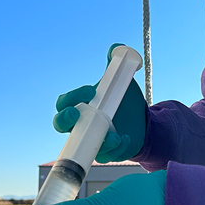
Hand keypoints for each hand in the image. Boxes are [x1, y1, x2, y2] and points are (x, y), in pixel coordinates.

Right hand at [52, 44, 146, 162]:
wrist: (144, 122)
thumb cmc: (125, 102)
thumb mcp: (121, 83)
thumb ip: (116, 66)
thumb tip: (116, 48)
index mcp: (80, 106)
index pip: (65, 103)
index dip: (72, 97)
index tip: (89, 91)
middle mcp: (81, 124)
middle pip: (61, 125)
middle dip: (64, 120)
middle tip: (75, 114)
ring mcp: (92, 139)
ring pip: (84, 143)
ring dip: (97, 139)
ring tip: (113, 135)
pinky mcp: (107, 152)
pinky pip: (106, 155)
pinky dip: (115, 148)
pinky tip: (124, 139)